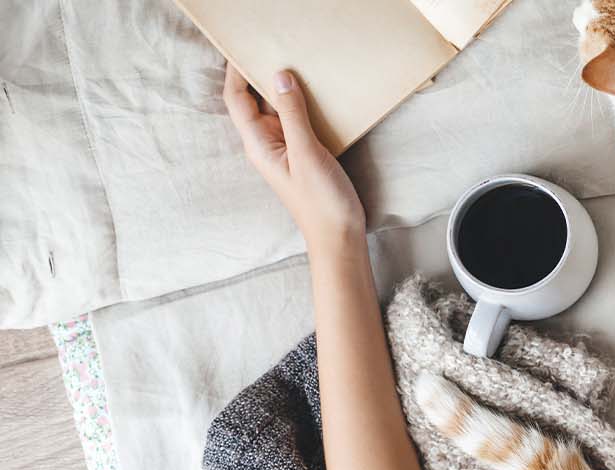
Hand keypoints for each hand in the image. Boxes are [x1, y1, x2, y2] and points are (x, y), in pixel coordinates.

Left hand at [223, 65, 364, 253]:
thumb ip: (293, 114)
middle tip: (276, 49)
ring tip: (298, 64)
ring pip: (278, 110)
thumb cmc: (320, 202)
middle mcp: (267, 143)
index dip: (235, 72)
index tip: (245, 47)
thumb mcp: (307, 153)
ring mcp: (286, 148)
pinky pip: (297, 121)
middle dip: (261, 75)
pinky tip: (317, 94)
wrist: (339, 237)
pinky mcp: (304, 152)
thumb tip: (280, 76)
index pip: (236, 100)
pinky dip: (302, 105)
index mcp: (258, 144)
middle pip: (254, 101)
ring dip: (284, 89)